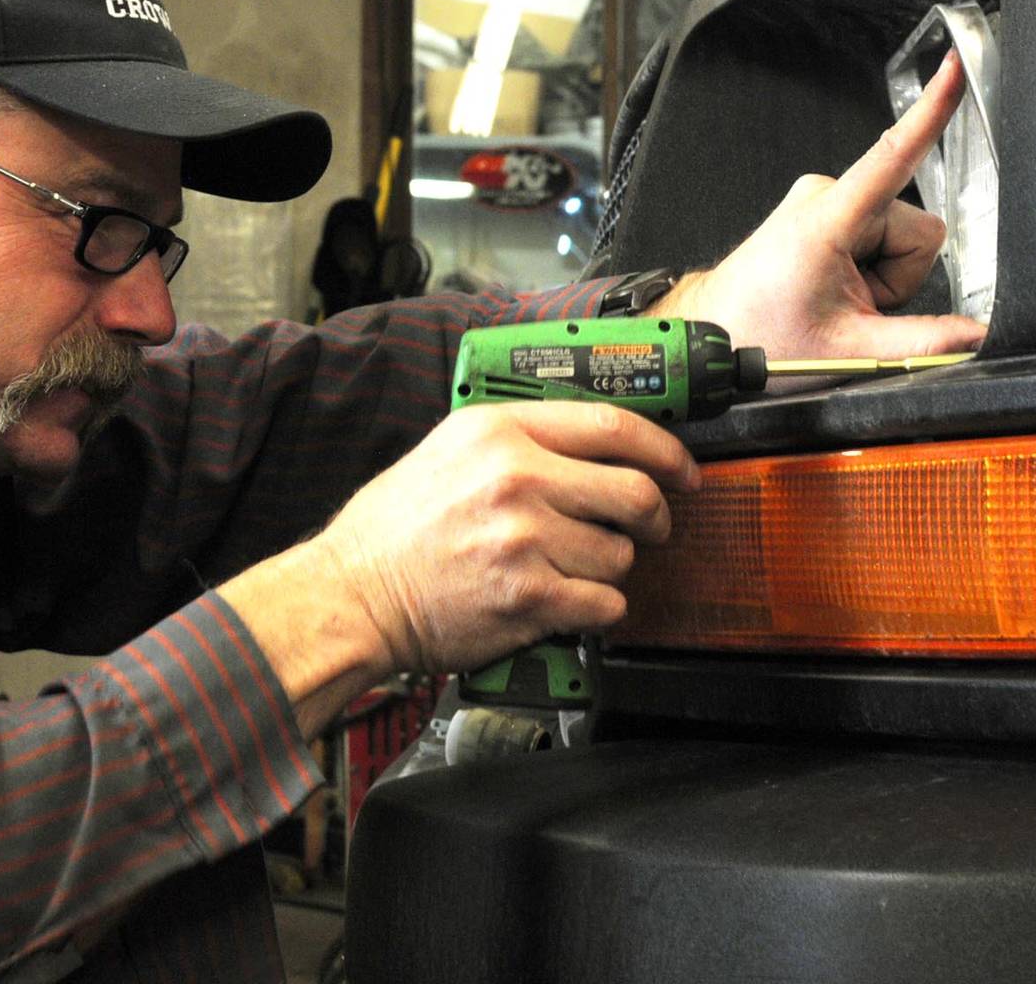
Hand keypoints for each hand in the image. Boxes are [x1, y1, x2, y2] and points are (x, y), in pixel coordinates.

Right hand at [317, 402, 698, 672]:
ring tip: (575, 569)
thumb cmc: (396, 530)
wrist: (353, 594)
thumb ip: (522, 440)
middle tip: (652, 527)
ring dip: (611, 567)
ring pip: (620, 554)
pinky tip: (567, 602)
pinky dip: (598, 609)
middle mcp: (517, 478)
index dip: (665, 450)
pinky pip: (605, 603)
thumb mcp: (451, 450)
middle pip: (634, 491)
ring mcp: (525, 538)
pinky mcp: (529, 595)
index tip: (681, 469)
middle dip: (656, 516)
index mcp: (501, 431)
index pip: (614, 427)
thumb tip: (598, 448)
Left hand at [664, 48, 987, 363]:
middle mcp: (828, 194)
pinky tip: (839, 288)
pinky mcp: (826, 209)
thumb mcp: (848, 350)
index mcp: (830, 217)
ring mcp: (825, 199)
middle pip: (916, 230)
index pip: (894, 154)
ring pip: (901, 237)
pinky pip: (880, 237)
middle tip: (857, 307)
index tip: (955, 68)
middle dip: (899, 277)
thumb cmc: (761, 333)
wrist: (716, 333)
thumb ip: (922, 344)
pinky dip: (872, 270)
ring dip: (885, 276)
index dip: (932, 110)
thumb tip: (974, 337)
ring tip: (842, 299)